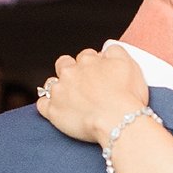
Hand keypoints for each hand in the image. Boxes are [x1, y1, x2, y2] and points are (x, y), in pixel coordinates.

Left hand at [35, 46, 149, 144]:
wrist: (118, 122)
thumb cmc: (127, 98)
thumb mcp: (130, 65)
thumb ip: (116, 52)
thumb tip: (106, 51)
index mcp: (89, 61)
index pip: (86, 56)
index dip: (92, 66)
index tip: (98, 76)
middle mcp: (71, 72)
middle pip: (64, 64)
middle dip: (71, 71)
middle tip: (83, 86)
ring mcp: (60, 91)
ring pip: (51, 84)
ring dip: (59, 88)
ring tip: (70, 100)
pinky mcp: (53, 111)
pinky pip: (42, 105)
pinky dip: (48, 106)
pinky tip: (58, 111)